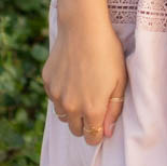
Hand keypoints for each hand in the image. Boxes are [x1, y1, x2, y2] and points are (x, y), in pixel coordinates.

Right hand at [42, 14, 128, 145]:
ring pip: (63, 115)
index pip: (91, 137)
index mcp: (92, 109)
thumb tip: (106, 132)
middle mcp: (71, 106)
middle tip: (92, 108)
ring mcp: (56, 94)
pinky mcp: (47, 82)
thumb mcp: (120, 82)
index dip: (97, 135)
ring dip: (72, 111)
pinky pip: (54, 98)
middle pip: (75, 130)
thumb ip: (113, 110)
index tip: (100, 128)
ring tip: (82, 93)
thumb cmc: (107, 53)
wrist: (83, 28)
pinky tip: (72, 79)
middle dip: (84, 125)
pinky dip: (62, 95)